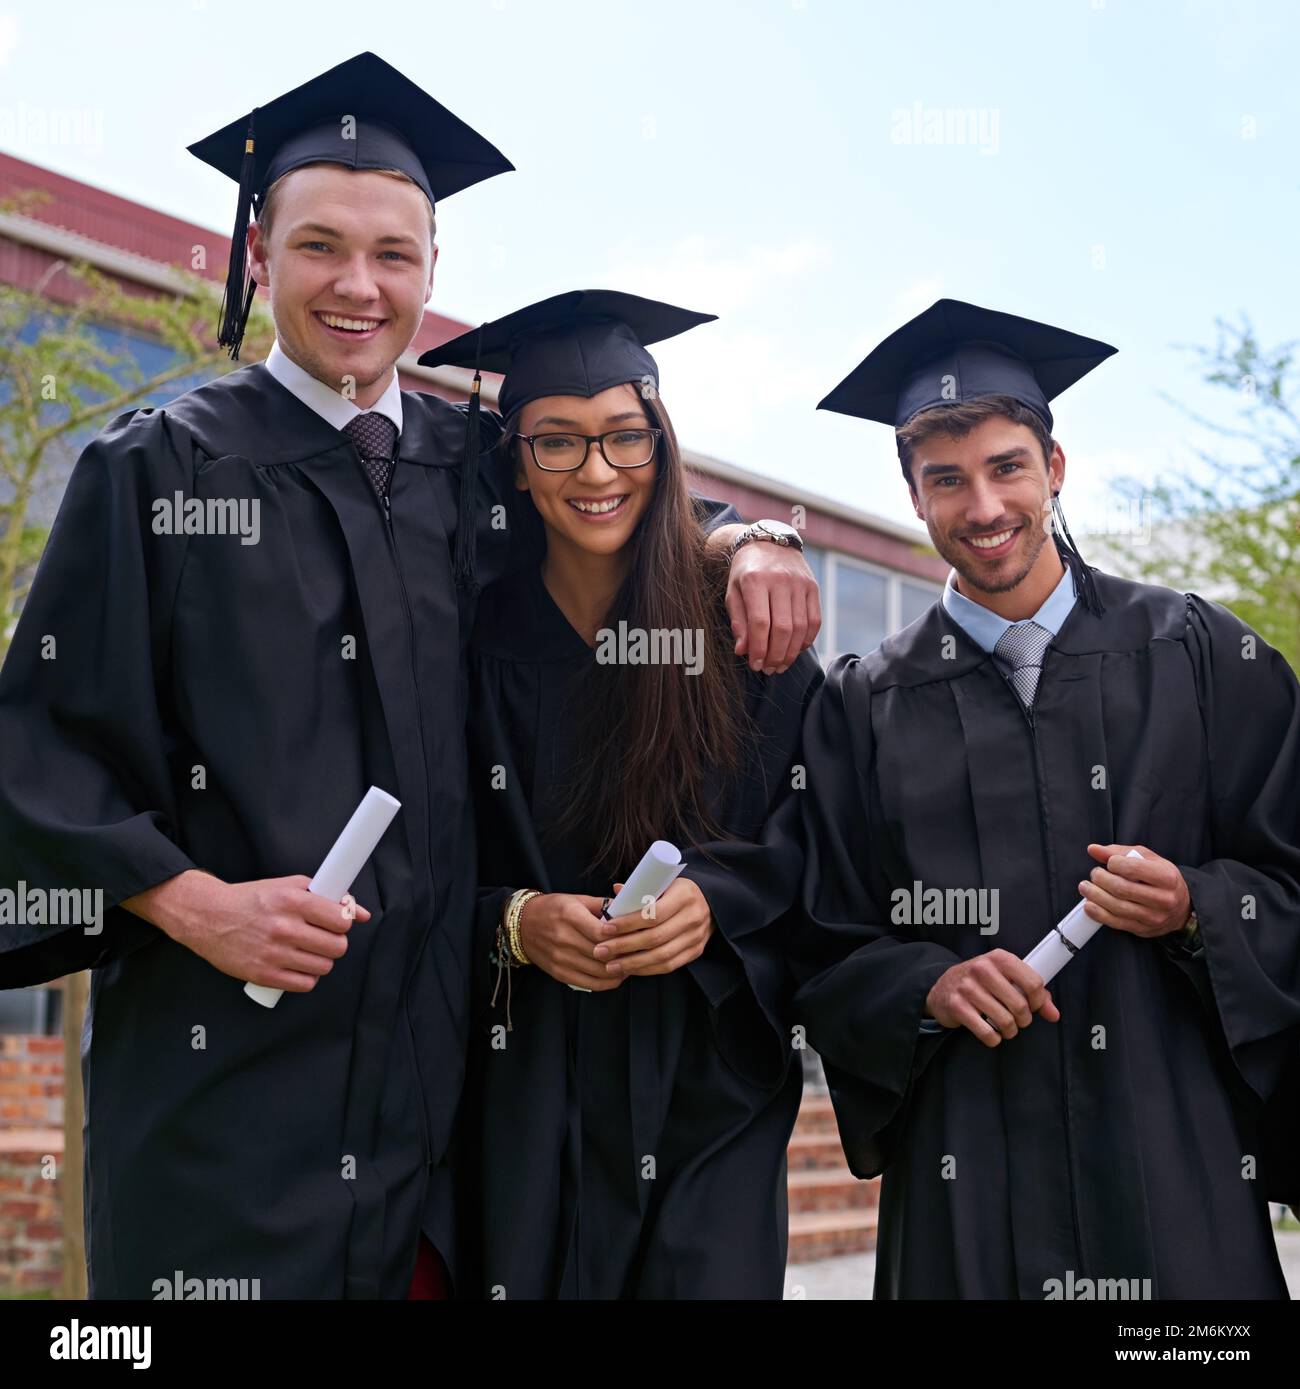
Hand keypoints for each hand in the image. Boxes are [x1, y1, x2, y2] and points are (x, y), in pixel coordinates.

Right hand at [123, 869, 364, 993]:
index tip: (337, 923)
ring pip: (323, 967)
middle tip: (324, 938)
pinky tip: (298, 965)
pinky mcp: (263, 974)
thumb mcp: (288, 886)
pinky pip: (304, 984)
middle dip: (335, 943)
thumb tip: (362, 913)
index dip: (344, 922)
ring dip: (321, 960)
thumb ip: (327, 895)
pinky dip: (306, 977)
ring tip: (309, 951)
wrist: (209, 916)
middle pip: (337, 946)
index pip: (341, 920)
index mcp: (292, 901)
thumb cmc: (251, 900)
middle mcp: (283, 927)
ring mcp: (273, 953)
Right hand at [516, 892, 623, 991]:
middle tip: (639, 952)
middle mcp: (564, 938)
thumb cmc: (552, 909)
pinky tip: (617, 976)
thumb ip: (602, 905)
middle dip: (624, 954)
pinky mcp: (559, 973)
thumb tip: (628, 911)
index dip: (620, 936)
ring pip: (598, 971)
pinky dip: (607, 982)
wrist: (522, 925)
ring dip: (619, 970)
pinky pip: (589, 984)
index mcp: (569, 915)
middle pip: (602, 953)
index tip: (633, 936)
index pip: (600, 932)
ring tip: (631, 964)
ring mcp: (561, 958)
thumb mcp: (576, 900)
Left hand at [593, 878, 714, 977]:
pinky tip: (629, 969)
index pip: (653, 914)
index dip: (628, 923)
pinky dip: (647, 969)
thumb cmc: (676, 891)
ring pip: (661, 956)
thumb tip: (616, 891)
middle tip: (600, 950)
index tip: (606, 928)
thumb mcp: (663, 882)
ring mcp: (697, 937)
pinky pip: (669, 966)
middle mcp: (693, 917)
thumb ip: (640, 888)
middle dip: (624, 946)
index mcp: (684, 895)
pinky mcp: (696, 951)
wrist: (709, 903)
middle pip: (655, 937)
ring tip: (610, 965)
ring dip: (633, 963)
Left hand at [715, 528, 821, 673]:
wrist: (768, 542)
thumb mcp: (733, 593)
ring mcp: (800, 583)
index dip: (759, 648)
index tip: (755, 665)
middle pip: (783, 628)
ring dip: (792, 652)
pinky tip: (796, 649)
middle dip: (776, 655)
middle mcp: (780, 580)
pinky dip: (807, 640)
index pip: (760, 623)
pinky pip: (815, 620)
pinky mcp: (813, 587)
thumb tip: (743, 651)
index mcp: (755, 580)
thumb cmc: (746, 572)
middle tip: (768, 669)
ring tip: (780, 664)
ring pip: (801, 627)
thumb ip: (738, 622)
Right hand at [924, 949, 1059, 1047]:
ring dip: (1009, 1031)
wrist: (943, 988)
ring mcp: (968, 988)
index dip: (1039, 1001)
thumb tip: (1054, 1014)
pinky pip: (987, 1033)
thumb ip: (1032, 993)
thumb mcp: (1006, 978)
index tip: (1033, 1007)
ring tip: (1006, 1027)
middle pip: (1020, 1005)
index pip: (1033, 982)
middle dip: (1024, 1020)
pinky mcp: (957, 1006)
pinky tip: (991, 1032)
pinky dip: (993, 1038)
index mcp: (999, 958)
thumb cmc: (981, 983)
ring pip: (1005, 1021)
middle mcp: (982, 969)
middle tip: (1018, 1020)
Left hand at [1079, 843, 1190, 938]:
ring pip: (1118, 907)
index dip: (1114, 863)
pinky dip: (1099, 914)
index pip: (1133, 868)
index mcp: (1167, 877)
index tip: (1109, 863)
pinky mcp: (1143, 929)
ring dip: (1095, 896)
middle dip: (1101, 879)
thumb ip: (1119, 852)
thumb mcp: (1146, 859)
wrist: (1180, 908)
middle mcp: (1164, 899)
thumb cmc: (1160, 878)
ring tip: (1085, 886)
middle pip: (1122, 889)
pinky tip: (1089, 905)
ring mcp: (1154, 917)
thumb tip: (1093, 849)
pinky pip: (1117, 923)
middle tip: (1094, 874)